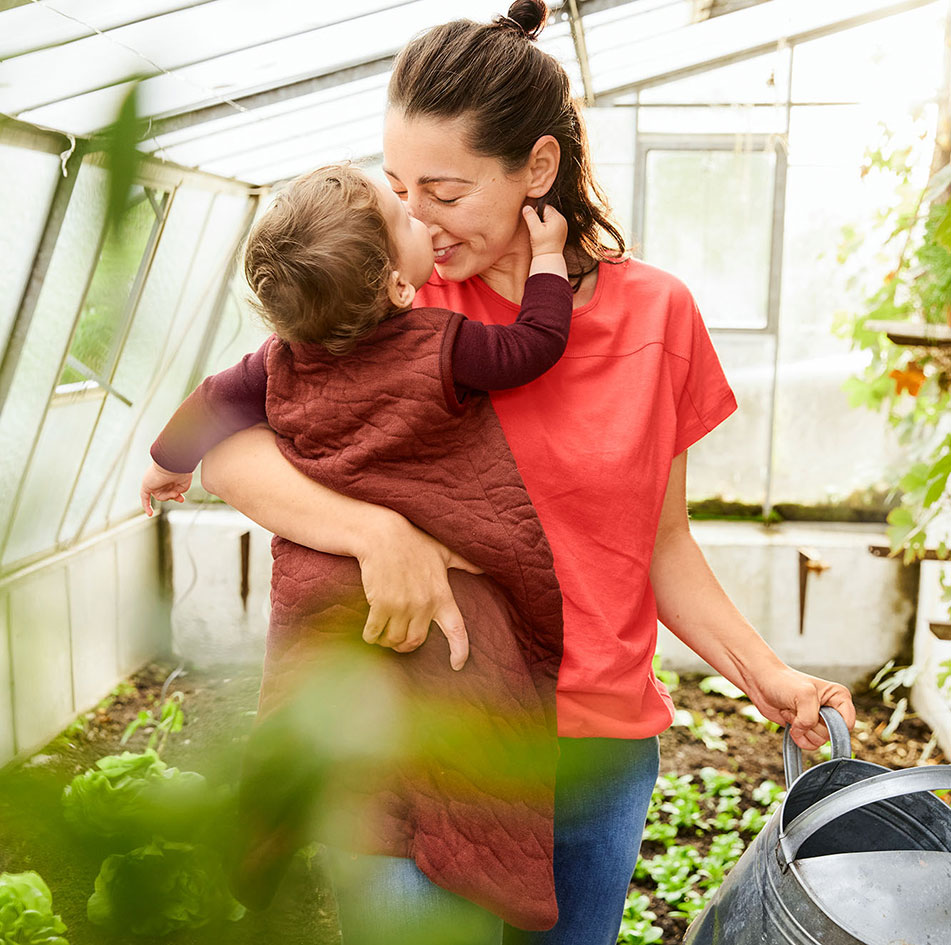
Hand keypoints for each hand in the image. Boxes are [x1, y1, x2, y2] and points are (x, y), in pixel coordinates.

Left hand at [140, 461, 192, 515]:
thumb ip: (180, 490)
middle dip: (173, 497)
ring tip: (173, 493)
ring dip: (167, 497)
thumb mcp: (184, 483)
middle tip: (180, 498)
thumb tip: (176, 495)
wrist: (173, 463)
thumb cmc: (180, 470)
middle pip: (165, 494)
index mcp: (168, 477)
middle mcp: (160, 480)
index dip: (176, 495)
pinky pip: (145, 498)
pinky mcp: (146, 485)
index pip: (170, 489)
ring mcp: (153, 483)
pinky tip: (150, 514)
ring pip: (159, 496)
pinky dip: (147, 506)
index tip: (182, 499)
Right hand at [356, 513, 482, 670]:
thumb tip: (484, 568)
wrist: (382, 534)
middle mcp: (424, 604)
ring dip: (387, 642)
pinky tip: (369, 632)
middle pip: (416, 641)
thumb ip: (464, 563)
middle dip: (406, 646)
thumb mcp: (443, 551)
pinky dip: (370, 636)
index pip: (457, 630)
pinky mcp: (381, 604)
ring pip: (394, 640)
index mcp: (441, 595)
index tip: (458, 665)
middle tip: (399, 641)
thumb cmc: (413, 541)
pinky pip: (374, 633)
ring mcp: (402, 606)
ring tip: (383, 635)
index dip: (460, 650)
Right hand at [522, 202, 567, 256]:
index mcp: (557, 218)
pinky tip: (545, 235)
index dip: (536, 213)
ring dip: (544, 223)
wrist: (549, 258)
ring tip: (542, 233)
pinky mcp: (562, 231)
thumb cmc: (542, 245)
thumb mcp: (534, 230)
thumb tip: (526, 207)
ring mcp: (563, 225)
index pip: (544, 206)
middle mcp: (562, 220)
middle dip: (541, 218)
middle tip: (538, 229)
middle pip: (547, 211)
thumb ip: (530, 217)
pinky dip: (547, 227)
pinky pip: (552, 224)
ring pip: (549, 218)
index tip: (535, 224)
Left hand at [742, 664, 855, 750]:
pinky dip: (797, 735)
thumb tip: (804, 732)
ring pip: (819, 741)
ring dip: (801, 728)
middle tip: (798, 707)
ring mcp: (818, 721)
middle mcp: (831, 710)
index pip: (847, 724)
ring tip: (793, 710)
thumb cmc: (782, 682)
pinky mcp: (805, 729)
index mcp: (839, 697)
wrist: (761, 683)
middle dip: (810, 724)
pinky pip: (808, 744)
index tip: (817, 715)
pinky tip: (789, 720)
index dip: (832, 725)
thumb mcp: (803, 695)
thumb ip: (810, 717)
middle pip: (831, 735)